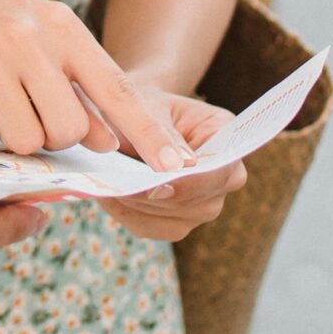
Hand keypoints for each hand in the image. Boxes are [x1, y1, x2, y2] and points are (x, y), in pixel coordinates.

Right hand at [0, 0, 196, 167]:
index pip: (117, 90)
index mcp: (62, 26)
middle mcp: (28, 35)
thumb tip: (110, 143)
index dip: (148, 134)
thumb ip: (78, 88)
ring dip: (10, 137)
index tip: (179, 168)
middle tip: (27, 113)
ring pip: (24, 140)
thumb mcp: (41, 41)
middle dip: (52, 138)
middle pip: (68, 130)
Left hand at [97, 89, 246, 242]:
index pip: (219, 171)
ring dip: (134, 204)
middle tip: (113, 181)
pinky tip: (106, 192)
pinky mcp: (176, 223)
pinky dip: (124, 212)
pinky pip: (148, 227)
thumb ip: (160, 133)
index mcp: (228, 141)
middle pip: (195, 203)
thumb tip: (176, 167)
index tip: (155, 184)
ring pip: (170, 220)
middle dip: (152, 195)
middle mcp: (226, 179)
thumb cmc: (143, 105)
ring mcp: (204, 206)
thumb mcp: (147, 106)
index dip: (188, 183)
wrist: (133, 116)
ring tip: (105, 181)